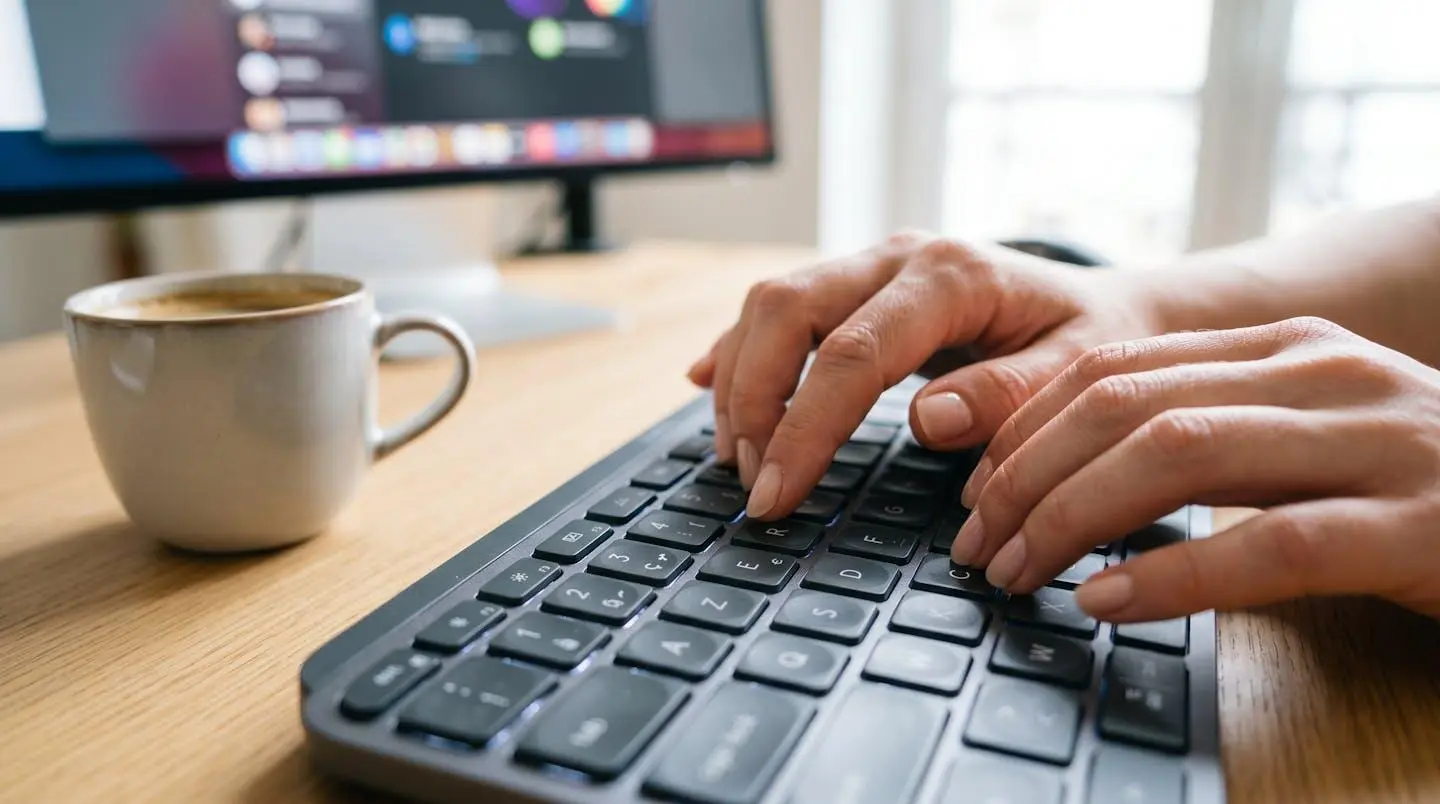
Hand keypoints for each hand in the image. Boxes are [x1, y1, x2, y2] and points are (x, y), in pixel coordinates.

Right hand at [688, 232, 1162, 519]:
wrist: (1112, 305)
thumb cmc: (1098, 343)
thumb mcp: (1080, 373)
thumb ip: (1009, 396)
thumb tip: (927, 421)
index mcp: (953, 276)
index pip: (851, 353)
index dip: (804, 428)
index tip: (775, 495)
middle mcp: (900, 256)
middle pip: (786, 310)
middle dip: (753, 401)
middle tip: (752, 483)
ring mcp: (873, 263)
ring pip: (770, 304)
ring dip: (740, 381)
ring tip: (738, 458)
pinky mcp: (857, 282)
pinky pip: (779, 307)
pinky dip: (740, 348)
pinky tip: (709, 386)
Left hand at [956, 316, 1439, 620]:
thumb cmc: (1412, 489)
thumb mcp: (1301, 440)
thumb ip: (1203, 432)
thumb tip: (1062, 474)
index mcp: (1286, 347)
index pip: (1115, 369)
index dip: (1027, 432)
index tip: (977, 493)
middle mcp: (1325, 374)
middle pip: (1127, 407)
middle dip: (1028, 478)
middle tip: (977, 544)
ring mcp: (1377, 442)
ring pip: (1180, 455)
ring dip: (1073, 520)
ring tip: (1018, 572)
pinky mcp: (1418, 524)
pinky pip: (1267, 545)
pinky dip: (1171, 574)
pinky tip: (1108, 604)